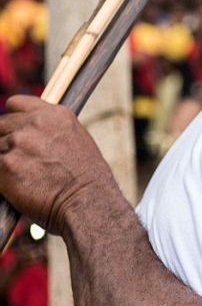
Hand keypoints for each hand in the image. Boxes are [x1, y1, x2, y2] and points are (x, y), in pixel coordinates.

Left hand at [0, 95, 115, 235]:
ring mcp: (18, 143)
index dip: (13, 120)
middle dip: (6, 143)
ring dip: (4, 162)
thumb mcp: (77, 143)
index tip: (15, 132)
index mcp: (55, 115)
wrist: (89, 202)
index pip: (15, 104)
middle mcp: (35, 123)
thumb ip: (51, 133)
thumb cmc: (88, 181)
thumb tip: (32, 138)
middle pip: (0, 126)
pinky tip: (17, 186)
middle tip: (21, 163)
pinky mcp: (5, 165)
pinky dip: (2, 178)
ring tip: (24, 177)